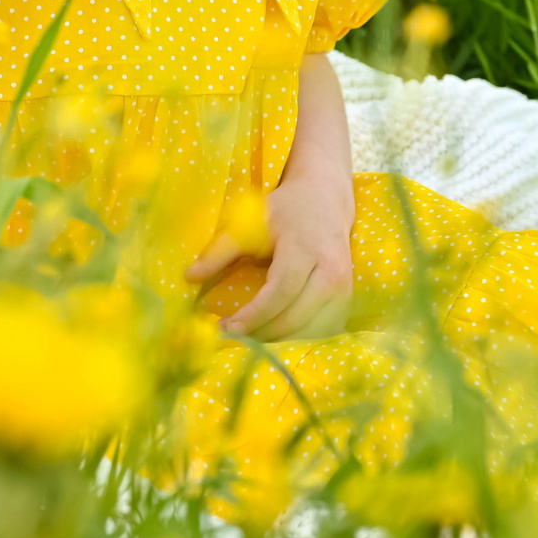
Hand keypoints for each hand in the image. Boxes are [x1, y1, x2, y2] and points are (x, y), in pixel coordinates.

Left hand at [188, 169, 354, 341]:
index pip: (280, 293)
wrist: (327, 197)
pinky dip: (298, 337)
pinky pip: (323, 329)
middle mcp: (331, 271)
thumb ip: (220, 250)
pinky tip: (276, 334)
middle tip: (231, 336)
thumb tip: (189, 277)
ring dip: (279, 340)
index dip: (253, 316)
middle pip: (295, 317)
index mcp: (305, 249)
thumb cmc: (286, 209)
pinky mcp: (347, 298)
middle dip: (261, 333)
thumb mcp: (251, 223)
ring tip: (251, 338)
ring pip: (311, 330)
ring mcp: (344, 287)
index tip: (226, 327)